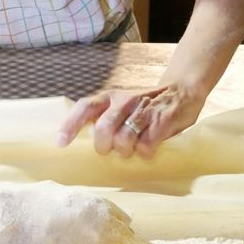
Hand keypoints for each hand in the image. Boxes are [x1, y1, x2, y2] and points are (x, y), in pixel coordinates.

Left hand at [56, 83, 205, 157]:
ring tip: (132, 149)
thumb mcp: (122, 105)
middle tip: (112, 150)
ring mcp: (143, 110)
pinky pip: (146, 145)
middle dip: (104, 146)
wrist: (182, 90)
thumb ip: (106, 117)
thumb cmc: (145, 105)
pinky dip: (145, 153)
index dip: (70, 125)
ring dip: (126, 151)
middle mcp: (124, 101)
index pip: (85, 107)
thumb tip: (82, 144)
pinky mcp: (162, 119)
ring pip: (124, 139)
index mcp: (110, 97)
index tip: (61, 143)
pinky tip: (148, 149)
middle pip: (104, 129)